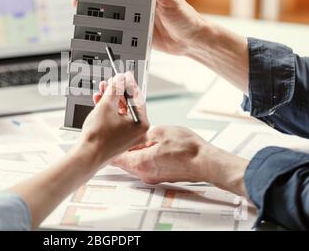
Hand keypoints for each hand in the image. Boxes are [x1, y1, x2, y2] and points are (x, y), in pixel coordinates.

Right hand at [72, 0, 212, 55]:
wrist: (190, 41)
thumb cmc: (185, 18)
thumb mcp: (172, 0)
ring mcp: (133, 15)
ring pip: (108, 7)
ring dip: (93, 6)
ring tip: (78, 6)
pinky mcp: (132, 31)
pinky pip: (114, 27)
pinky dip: (103, 26)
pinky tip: (93, 28)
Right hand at [79, 72, 149, 165]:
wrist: (86, 155)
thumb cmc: (98, 137)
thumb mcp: (106, 105)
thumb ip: (115, 89)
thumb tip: (120, 79)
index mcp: (142, 124)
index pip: (137, 97)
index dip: (129, 83)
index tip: (125, 75)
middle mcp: (138, 131)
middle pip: (129, 104)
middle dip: (117, 91)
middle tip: (112, 80)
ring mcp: (128, 135)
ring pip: (121, 111)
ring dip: (111, 98)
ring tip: (103, 88)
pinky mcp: (118, 138)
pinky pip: (116, 119)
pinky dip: (108, 109)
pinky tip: (99, 100)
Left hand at [112, 126, 249, 196]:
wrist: (205, 162)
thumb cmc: (187, 148)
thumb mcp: (160, 132)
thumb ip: (142, 135)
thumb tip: (134, 135)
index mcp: (140, 162)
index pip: (115, 157)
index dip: (108, 146)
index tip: (102, 138)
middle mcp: (143, 173)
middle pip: (122, 161)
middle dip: (118, 147)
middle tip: (114, 134)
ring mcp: (151, 176)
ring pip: (133, 163)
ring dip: (130, 151)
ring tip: (131, 138)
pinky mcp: (159, 176)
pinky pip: (144, 165)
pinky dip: (141, 156)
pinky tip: (146, 146)